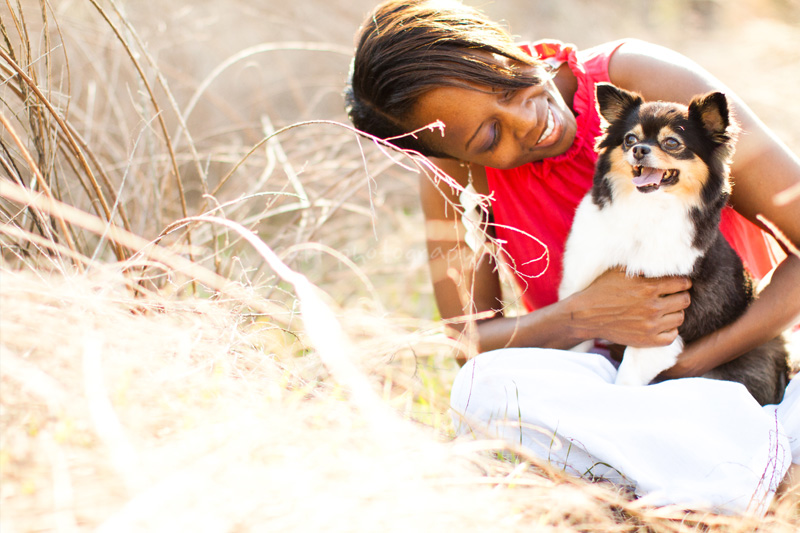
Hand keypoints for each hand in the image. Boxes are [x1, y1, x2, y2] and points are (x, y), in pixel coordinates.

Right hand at [567, 268, 690, 347]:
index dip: (682, 282)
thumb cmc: (601, 290)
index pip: (683, 283)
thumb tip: (658, 261)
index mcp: (648, 288)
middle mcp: (653, 307)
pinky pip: (672, 336)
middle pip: (685, 300)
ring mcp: (651, 325)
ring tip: (665, 310)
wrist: (586, 315)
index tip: (678, 283)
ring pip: (680, 318)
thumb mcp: (618, 272)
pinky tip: (660, 324)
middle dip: (680, 296)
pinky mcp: (647, 340)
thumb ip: (640, 267)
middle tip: (672, 296)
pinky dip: (669, 330)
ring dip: (675, 312)